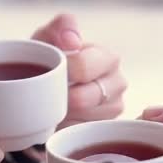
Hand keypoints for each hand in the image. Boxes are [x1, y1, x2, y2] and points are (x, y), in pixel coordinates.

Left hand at [32, 14, 126, 128]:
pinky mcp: (105, 130)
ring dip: (61, 114)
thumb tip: (72, 41)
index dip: (60, 72)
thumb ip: (60, 27)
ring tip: (54, 103)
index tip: (49, 73)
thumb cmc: (49, 60)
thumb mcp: (47, 38)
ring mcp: (114, 110)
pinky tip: (60, 118)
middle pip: (83, 99)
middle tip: (47, 91)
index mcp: (108, 58)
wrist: (44, 88)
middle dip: (60, 97)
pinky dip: (65, 129)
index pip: (84, 68)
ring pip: (81, 119)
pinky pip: (80, 136)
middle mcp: (118, 84)